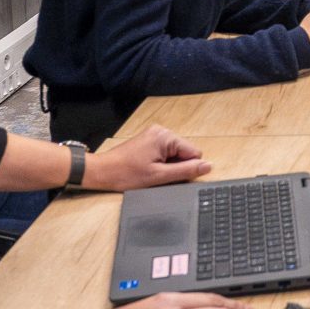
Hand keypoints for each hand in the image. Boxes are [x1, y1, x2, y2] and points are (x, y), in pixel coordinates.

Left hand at [82, 125, 211, 192]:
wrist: (102, 172)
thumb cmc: (126, 174)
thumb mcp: (159, 176)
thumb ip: (186, 171)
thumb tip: (207, 166)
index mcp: (166, 136)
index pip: (194, 153)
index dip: (185, 168)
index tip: (168, 175)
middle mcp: (161, 131)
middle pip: (185, 152)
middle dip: (175, 166)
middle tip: (157, 174)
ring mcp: (154, 134)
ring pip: (175, 154)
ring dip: (167, 165)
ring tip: (150, 171)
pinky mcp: (148, 140)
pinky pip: (165, 152)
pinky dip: (160, 162)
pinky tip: (147, 167)